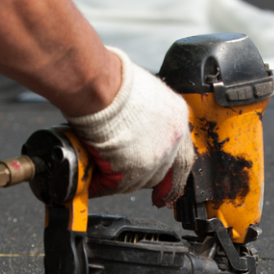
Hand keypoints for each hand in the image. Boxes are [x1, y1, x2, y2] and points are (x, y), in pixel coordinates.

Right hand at [66, 48, 194, 206]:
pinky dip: (101, 184)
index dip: (173, 174)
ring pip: (139, 180)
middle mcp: (172, 139)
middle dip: (143, 176)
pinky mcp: (135, 169)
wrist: (102, 88)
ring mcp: (155, 156)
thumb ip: (145, 115)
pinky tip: (91, 179)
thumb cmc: (114, 83)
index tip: (169, 190)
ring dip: (119, 179)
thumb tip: (132, 126)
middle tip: (125, 177)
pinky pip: (116, 185)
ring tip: (99, 171)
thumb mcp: (142, 94)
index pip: (182, 154)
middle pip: (161, 170)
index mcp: (177, 117)